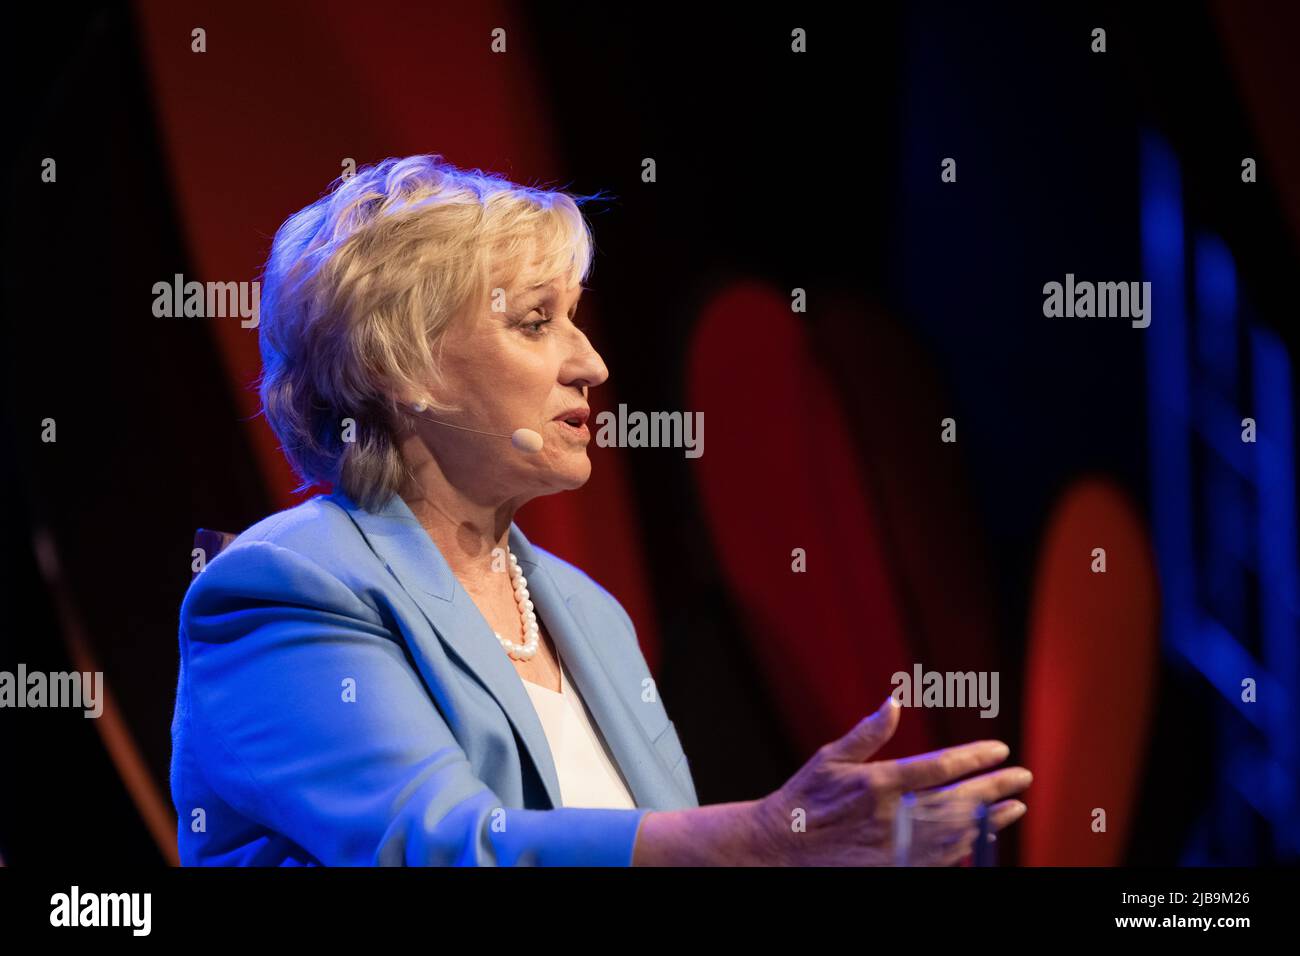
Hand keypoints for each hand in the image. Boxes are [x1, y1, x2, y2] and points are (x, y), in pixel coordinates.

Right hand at [751, 696, 1031, 864]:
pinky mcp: (894, 868)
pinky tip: (983, 834)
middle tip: (1023, 777)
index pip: (939, 768)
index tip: (999, 749)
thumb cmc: (805, 796)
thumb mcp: (829, 757)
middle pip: (957, 802)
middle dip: (995, 788)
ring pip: (957, 833)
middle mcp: (892, 817)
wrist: (781, 847)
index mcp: (877, 784)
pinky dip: (966, 846)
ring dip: (990, 820)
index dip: (973, 759)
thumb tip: (893, 702)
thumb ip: (867, 733)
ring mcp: (895, 847)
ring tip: (1015, 807)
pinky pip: (941, 858)